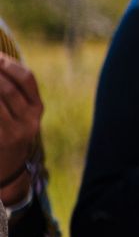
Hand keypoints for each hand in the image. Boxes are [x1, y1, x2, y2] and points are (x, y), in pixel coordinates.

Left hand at [0, 54, 43, 207]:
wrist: (8, 171)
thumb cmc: (9, 136)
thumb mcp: (19, 116)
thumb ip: (12, 94)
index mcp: (37, 109)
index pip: (26, 79)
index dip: (9, 64)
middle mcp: (29, 120)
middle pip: (7, 88)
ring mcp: (14, 133)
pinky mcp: (0, 141)